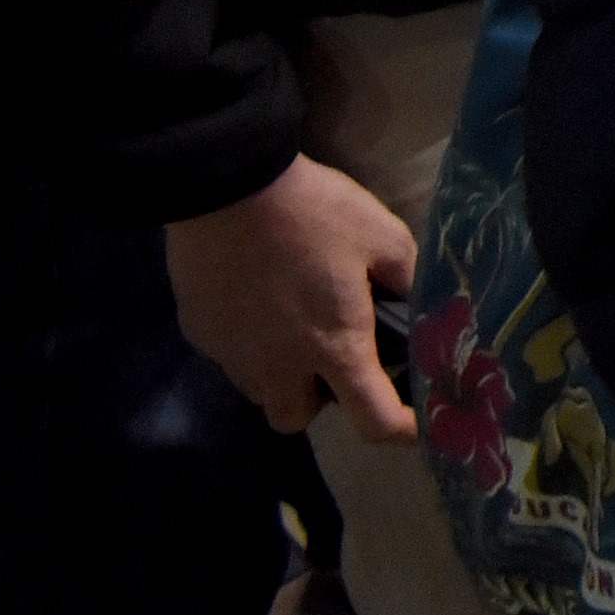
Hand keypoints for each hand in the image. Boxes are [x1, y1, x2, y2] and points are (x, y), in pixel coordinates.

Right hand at [165, 157, 415, 439]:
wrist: (227, 185)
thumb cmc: (314, 213)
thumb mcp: (383, 235)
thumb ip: (406, 276)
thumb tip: (415, 300)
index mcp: (334, 347)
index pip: (372, 419)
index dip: (401, 429)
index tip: (414, 421)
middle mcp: (278, 366)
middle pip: (295, 418)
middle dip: (318, 401)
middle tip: (332, 356)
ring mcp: (230, 353)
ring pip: (257, 388)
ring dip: (280, 371)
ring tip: (293, 323)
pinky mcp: (199, 331)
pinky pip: (229, 354)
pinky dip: (247, 341)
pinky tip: (257, 299)